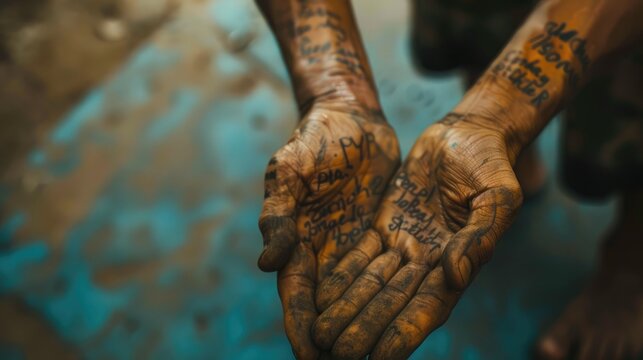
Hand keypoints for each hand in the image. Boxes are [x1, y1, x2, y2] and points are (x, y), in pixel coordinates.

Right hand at [258, 102, 399, 358]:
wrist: (351, 119)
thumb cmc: (312, 140)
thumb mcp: (289, 172)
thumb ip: (278, 215)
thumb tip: (268, 263)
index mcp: (296, 244)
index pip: (297, 298)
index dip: (301, 329)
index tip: (310, 358)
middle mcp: (323, 255)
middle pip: (330, 308)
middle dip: (338, 339)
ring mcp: (351, 248)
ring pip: (361, 298)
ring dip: (369, 326)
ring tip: (381, 357)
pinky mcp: (379, 237)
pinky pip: (387, 273)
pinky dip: (393, 297)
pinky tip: (406, 317)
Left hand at [312, 112, 522, 359]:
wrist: (467, 134)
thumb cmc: (491, 163)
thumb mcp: (497, 196)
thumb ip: (479, 237)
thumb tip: (454, 274)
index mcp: (460, 262)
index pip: (428, 307)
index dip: (405, 332)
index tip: (382, 359)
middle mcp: (429, 262)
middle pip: (393, 303)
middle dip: (366, 328)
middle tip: (338, 354)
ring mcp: (405, 244)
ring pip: (371, 283)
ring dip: (347, 309)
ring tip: (322, 334)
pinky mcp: (385, 225)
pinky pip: (360, 255)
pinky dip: (342, 276)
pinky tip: (321, 296)